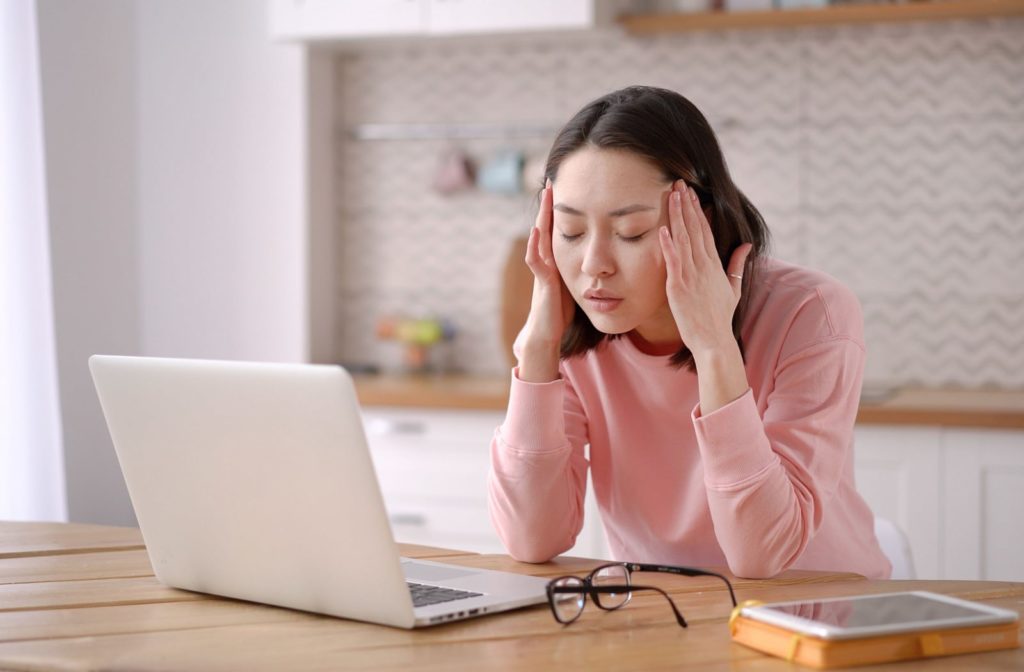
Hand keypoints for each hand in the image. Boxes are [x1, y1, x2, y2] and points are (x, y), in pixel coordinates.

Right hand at [517, 180, 574, 381]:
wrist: (547, 333)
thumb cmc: (562, 311)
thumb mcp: (576, 283)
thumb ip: (584, 268)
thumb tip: (605, 258)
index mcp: (557, 259)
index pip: (560, 228)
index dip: (563, 208)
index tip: (567, 186)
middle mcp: (548, 260)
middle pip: (548, 226)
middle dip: (550, 204)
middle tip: (552, 180)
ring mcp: (543, 270)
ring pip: (540, 237)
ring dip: (542, 215)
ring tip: (546, 195)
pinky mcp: (542, 282)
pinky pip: (535, 260)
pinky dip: (534, 245)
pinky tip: (536, 230)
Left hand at [658, 181, 751, 358]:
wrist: (714, 341)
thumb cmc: (720, 318)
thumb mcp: (734, 288)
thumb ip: (737, 265)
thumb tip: (746, 245)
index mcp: (715, 266)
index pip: (705, 232)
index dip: (698, 211)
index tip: (691, 194)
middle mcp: (704, 267)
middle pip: (694, 229)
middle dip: (686, 206)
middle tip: (679, 183)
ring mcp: (691, 276)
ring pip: (683, 240)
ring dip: (677, 216)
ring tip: (672, 195)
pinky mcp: (678, 288)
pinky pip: (673, 262)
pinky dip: (668, 245)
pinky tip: (663, 229)